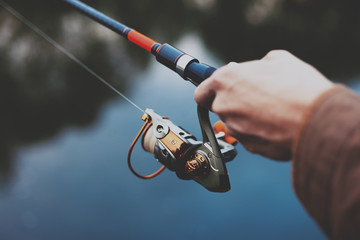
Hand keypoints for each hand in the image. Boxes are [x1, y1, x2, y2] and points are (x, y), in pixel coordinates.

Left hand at [194, 50, 333, 159]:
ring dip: (248, 118)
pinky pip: (249, 137)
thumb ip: (259, 64)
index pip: (202, 91)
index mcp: (226, 80)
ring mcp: (234, 128)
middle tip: (256, 99)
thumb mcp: (280, 60)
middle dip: (233, 103)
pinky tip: (277, 125)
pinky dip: (258, 132)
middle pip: (219, 107)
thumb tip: (256, 68)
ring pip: (235, 123)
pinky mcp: (247, 145)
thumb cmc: (298, 87)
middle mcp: (224, 105)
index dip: (210, 92)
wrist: (317, 121)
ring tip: (273, 111)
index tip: (218, 93)